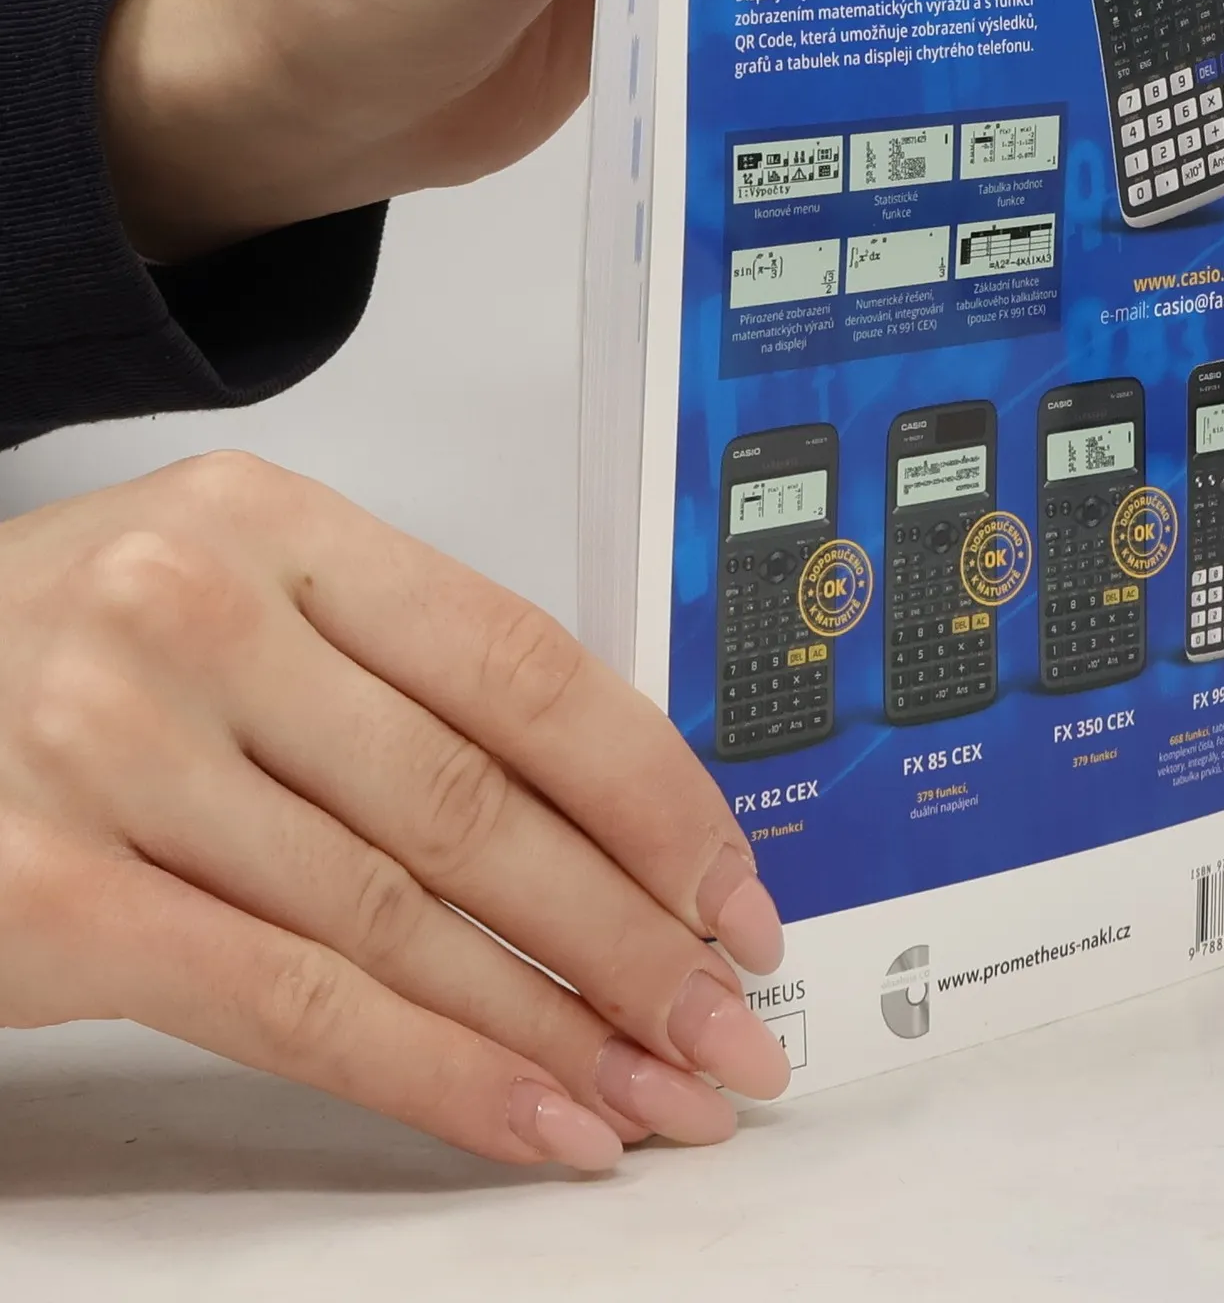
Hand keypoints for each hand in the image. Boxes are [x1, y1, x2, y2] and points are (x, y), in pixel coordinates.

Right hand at [0, 451, 794, 1171]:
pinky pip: (293, 1006)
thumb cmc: (45, 656)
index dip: (651, 792)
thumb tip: (601, 817)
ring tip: (662, 1089)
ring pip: (400, 916)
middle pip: (476, 802)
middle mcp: (193, 617)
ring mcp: (110, 753)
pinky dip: (436, 1072)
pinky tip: (536, 1120)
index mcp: (271, 523)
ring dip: (558, 1022)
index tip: (734, 887)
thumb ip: (387, 677)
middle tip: (732, 1018)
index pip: (520, 665)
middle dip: (632, 931)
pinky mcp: (45, 896)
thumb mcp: (218, 605)